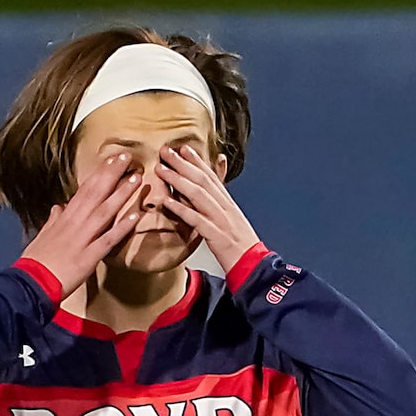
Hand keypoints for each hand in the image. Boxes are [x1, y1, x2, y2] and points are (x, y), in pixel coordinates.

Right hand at [22, 153, 142, 296]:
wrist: (32, 281)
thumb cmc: (37, 260)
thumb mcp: (43, 235)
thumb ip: (53, 220)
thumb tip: (58, 208)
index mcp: (65, 217)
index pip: (85, 189)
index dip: (100, 173)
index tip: (112, 159)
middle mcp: (75, 222)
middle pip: (96, 193)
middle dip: (112, 174)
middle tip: (128, 157)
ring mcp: (83, 238)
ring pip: (105, 211)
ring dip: (122, 194)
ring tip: (136, 178)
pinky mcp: (89, 256)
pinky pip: (109, 239)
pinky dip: (122, 227)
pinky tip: (136, 215)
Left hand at [157, 145, 260, 273]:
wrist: (254, 266)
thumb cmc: (242, 248)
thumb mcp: (234, 222)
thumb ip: (222, 207)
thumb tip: (214, 197)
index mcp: (229, 204)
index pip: (212, 177)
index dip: (197, 161)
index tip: (183, 148)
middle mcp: (226, 208)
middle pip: (203, 180)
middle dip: (183, 164)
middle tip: (166, 151)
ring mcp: (221, 221)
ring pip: (198, 195)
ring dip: (178, 180)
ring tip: (162, 170)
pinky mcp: (216, 236)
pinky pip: (196, 220)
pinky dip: (181, 209)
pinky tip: (167, 201)